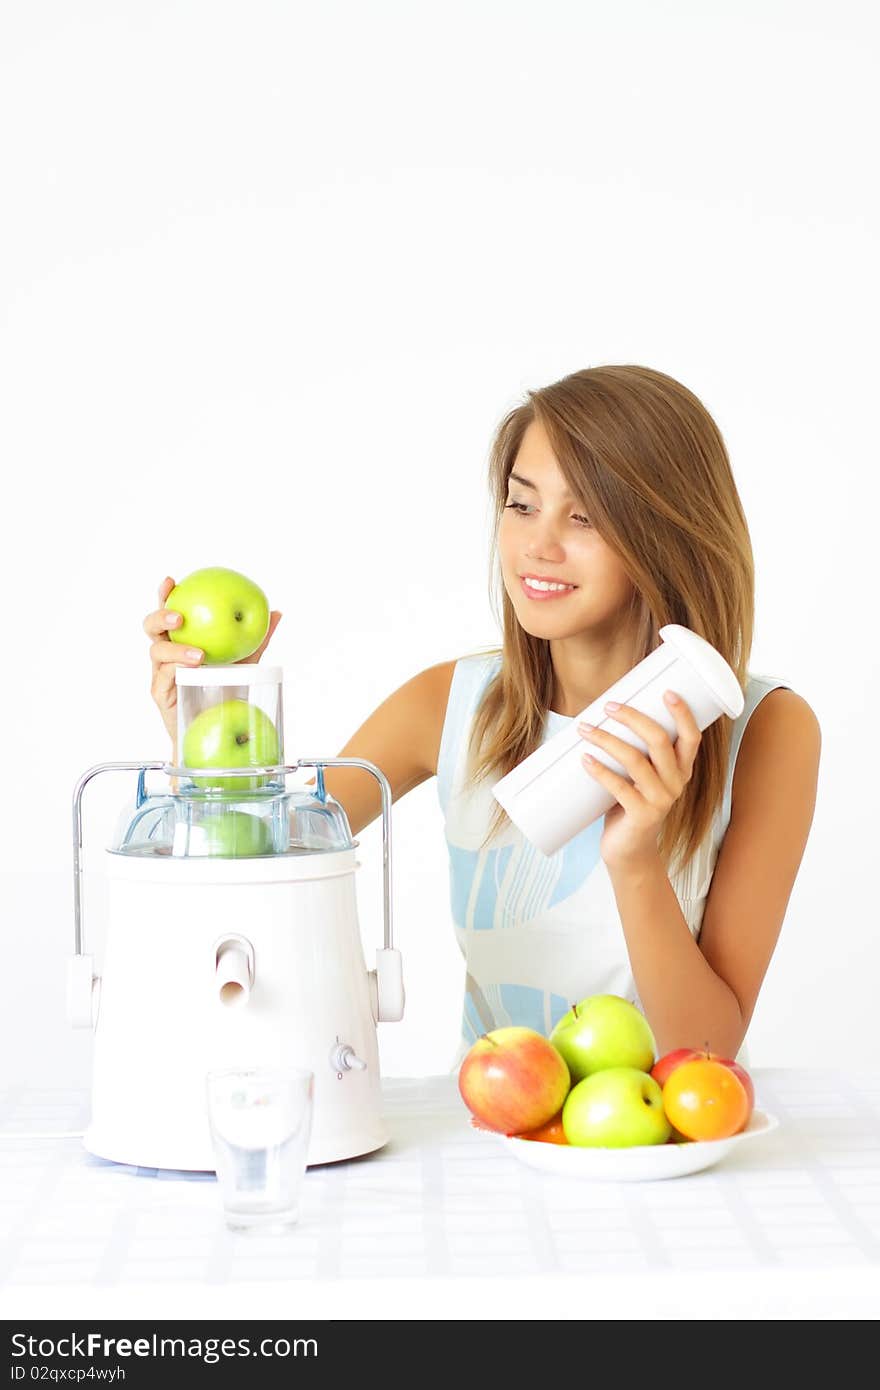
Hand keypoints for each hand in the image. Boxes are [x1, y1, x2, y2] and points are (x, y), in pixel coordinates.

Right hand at [143, 575, 282, 746]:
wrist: (216, 726)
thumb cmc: (226, 690)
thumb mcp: (245, 661)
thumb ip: (257, 638)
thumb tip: (276, 612)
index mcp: (180, 639)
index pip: (169, 612)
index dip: (165, 595)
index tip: (171, 580)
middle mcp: (166, 653)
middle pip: (151, 627)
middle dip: (160, 616)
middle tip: (180, 617)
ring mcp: (160, 673)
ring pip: (156, 652)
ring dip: (176, 649)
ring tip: (199, 654)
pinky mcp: (161, 693)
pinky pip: (165, 677)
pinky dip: (178, 670)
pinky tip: (195, 669)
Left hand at [577, 691, 701, 871]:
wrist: (630, 850)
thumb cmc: (631, 803)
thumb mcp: (642, 776)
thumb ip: (635, 752)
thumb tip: (605, 714)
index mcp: (681, 770)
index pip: (691, 737)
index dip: (683, 714)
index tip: (667, 691)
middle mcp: (676, 783)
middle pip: (659, 741)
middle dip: (633, 718)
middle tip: (608, 706)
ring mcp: (660, 800)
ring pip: (635, 760)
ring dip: (607, 739)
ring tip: (584, 728)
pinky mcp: (641, 815)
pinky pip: (619, 787)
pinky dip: (599, 770)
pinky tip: (584, 758)